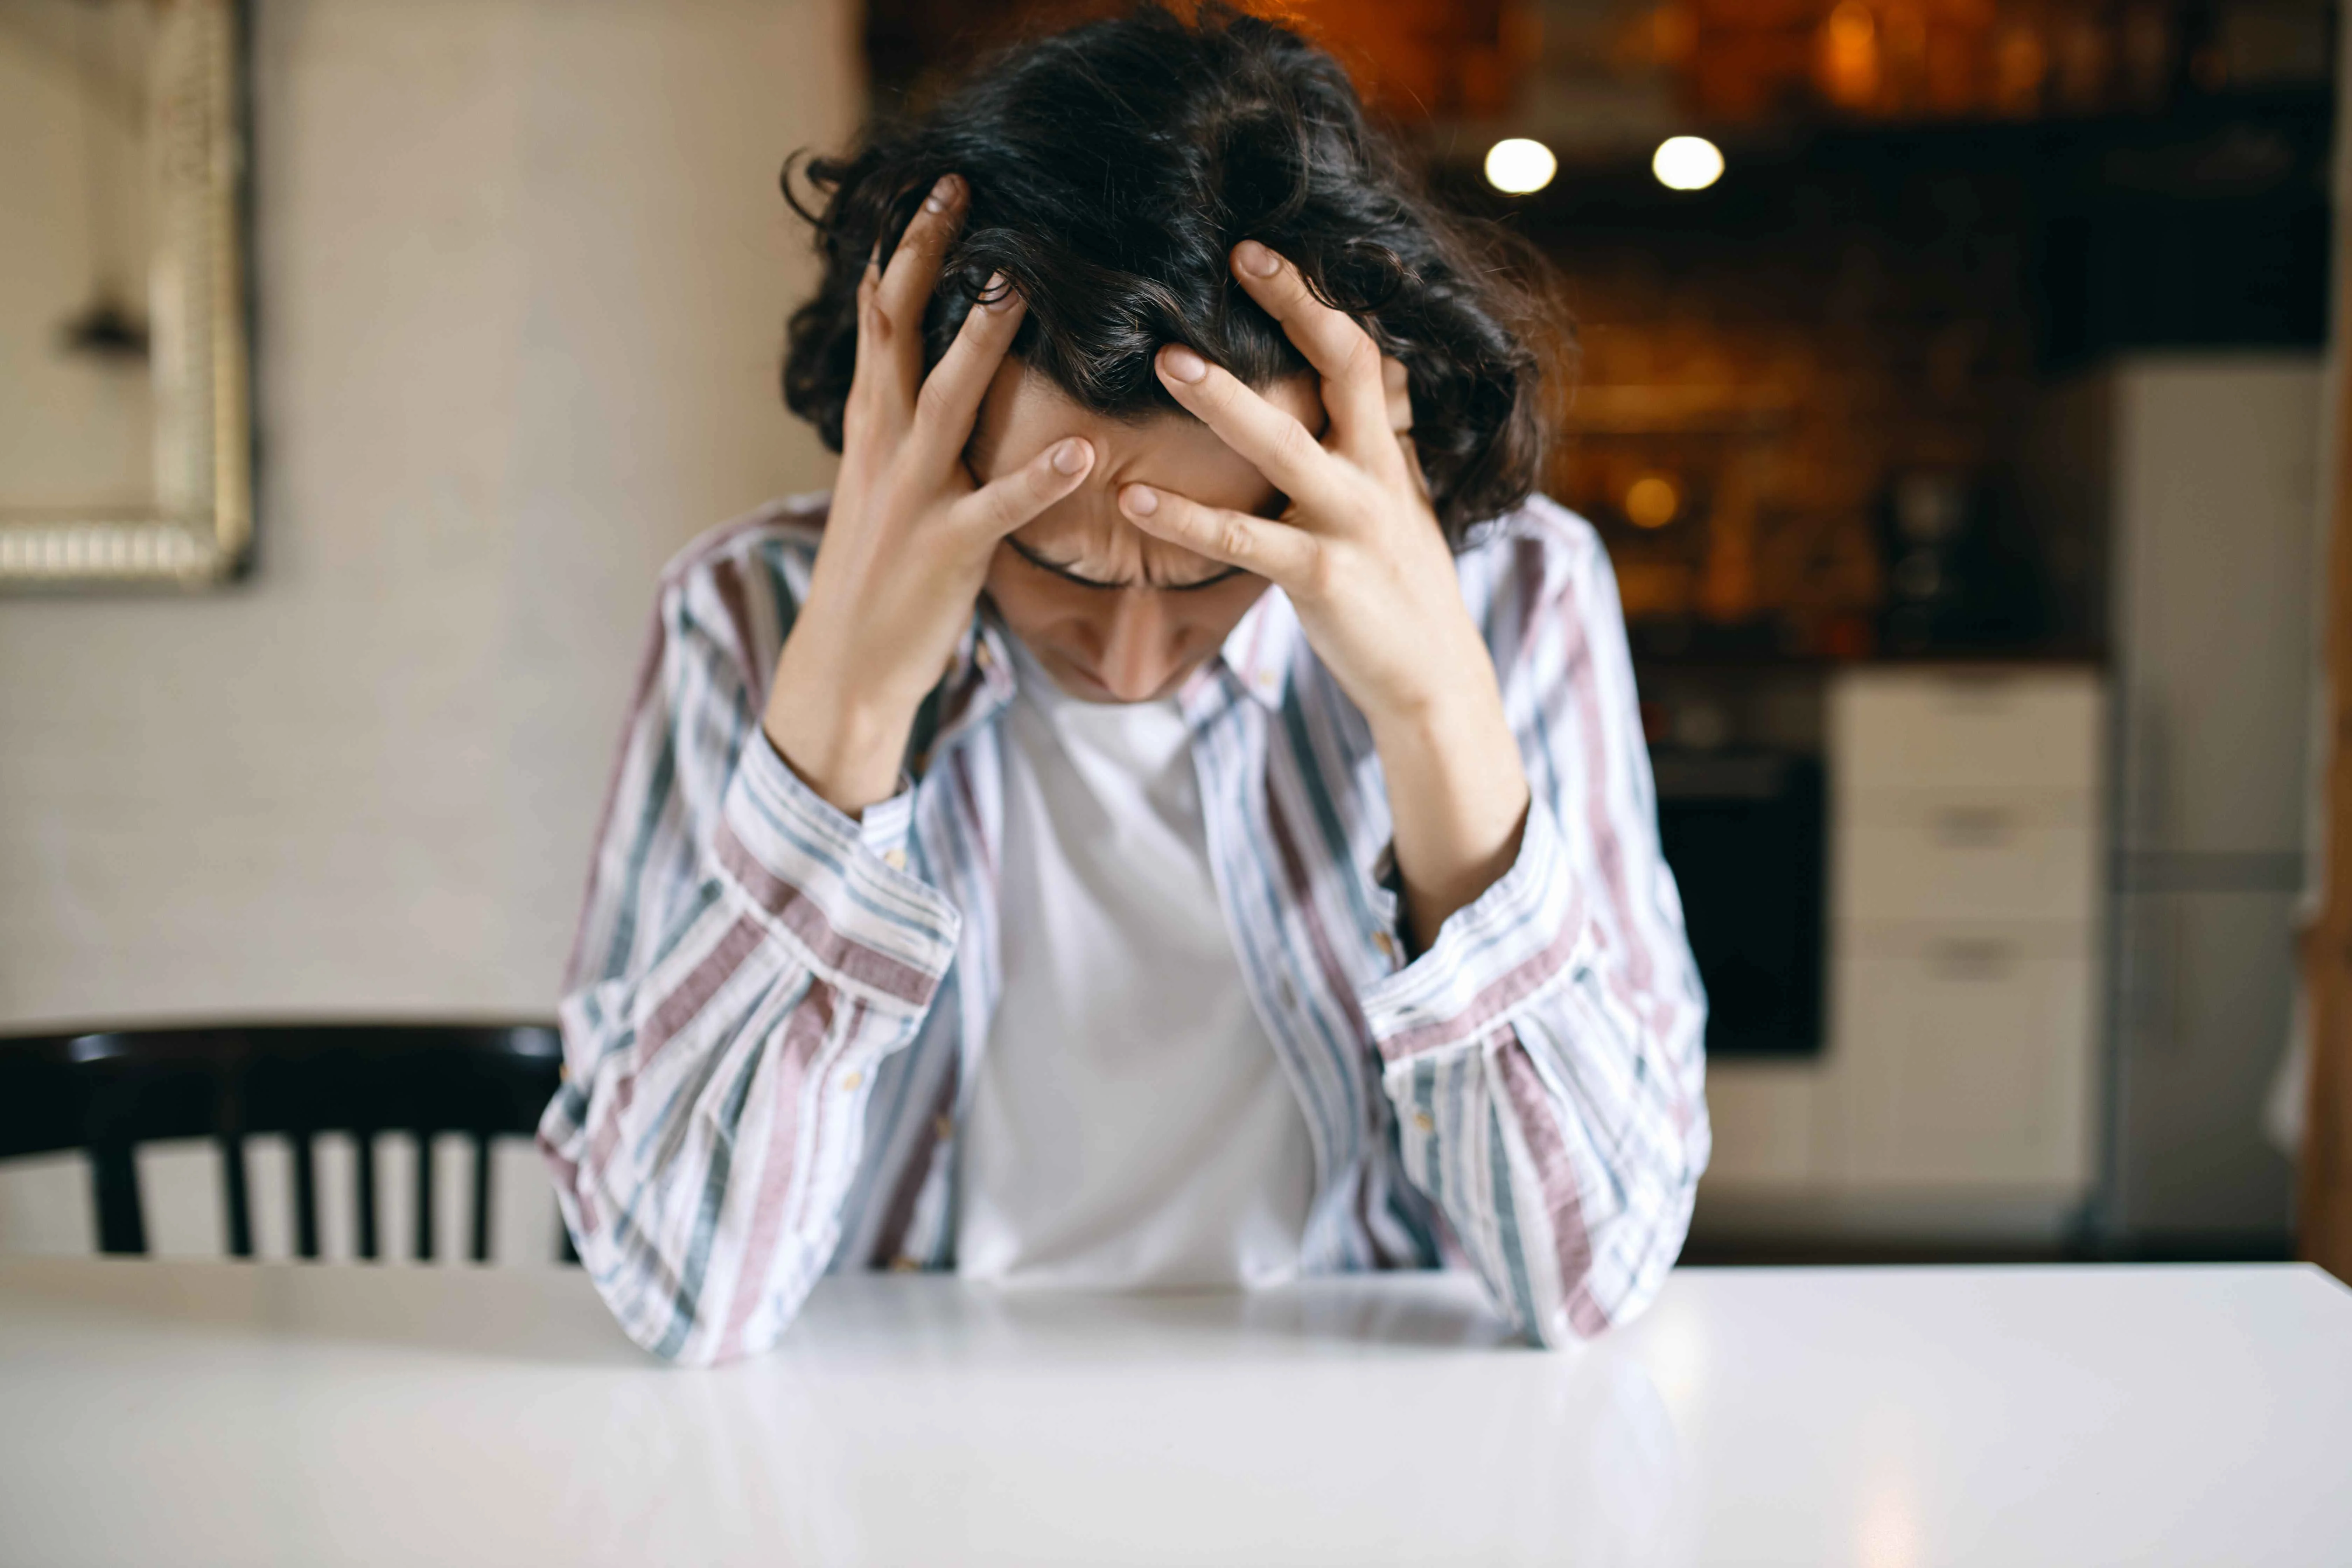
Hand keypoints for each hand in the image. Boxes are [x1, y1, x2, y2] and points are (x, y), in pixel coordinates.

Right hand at [765, 174, 1095, 812]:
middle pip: (899, 331)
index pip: (878, 318)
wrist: (844, 665)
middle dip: (928, 259)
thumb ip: (900, 424)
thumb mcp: (880, 482)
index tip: (930, 190)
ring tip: (1022, 282)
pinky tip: (1080, 450)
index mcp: (870, 425)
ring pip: (946, 400)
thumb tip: (925, 371)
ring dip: (983, 340)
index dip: (900, 250)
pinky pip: (1000, 506)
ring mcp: (913, 495)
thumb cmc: (876, 573)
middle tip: (961, 190)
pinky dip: (1039, 477)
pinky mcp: (948, 548)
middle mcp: (884, 445)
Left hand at [1118, 240, 1530, 941]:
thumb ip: (1377, 442)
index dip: (1314, 299)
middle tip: (1232, 259)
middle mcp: (1375, 475)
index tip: (1259, 253)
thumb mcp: (1398, 504)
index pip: (1360, 353)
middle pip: (1342, 368)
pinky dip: (1186, 516)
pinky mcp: (1321, 578)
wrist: (1434, 682)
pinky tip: (1133, 498)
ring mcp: (1351, 524)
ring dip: (1223, 399)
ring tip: (1163, 362)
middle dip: (1293, 308)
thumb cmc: (1400, 589)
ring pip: (1285, 444)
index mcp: (1386, 453)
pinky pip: (1244, 539)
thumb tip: (1371, 379)